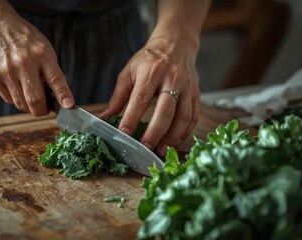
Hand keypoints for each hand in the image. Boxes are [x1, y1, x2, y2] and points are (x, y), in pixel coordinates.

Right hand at [0, 12, 73, 114]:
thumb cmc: (24, 40)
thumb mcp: (44, 49)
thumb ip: (50, 71)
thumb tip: (57, 97)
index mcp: (42, 54)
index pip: (56, 79)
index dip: (63, 95)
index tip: (68, 106)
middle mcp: (24, 63)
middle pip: (35, 99)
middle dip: (42, 110)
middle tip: (44, 109)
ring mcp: (7, 70)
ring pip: (21, 103)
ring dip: (29, 107)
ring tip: (32, 100)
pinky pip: (8, 99)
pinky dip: (16, 100)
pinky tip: (18, 90)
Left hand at [100, 38, 199, 155]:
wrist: (176, 44)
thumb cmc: (149, 60)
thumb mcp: (129, 72)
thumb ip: (118, 97)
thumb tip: (105, 118)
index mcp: (151, 72)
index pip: (140, 98)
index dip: (132, 117)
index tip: (124, 133)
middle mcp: (172, 79)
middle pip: (165, 110)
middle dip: (155, 132)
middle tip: (145, 147)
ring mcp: (187, 87)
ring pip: (183, 116)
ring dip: (172, 136)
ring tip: (160, 149)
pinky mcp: (196, 94)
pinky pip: (194, 117)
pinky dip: (185, 133)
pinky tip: (174, 142)